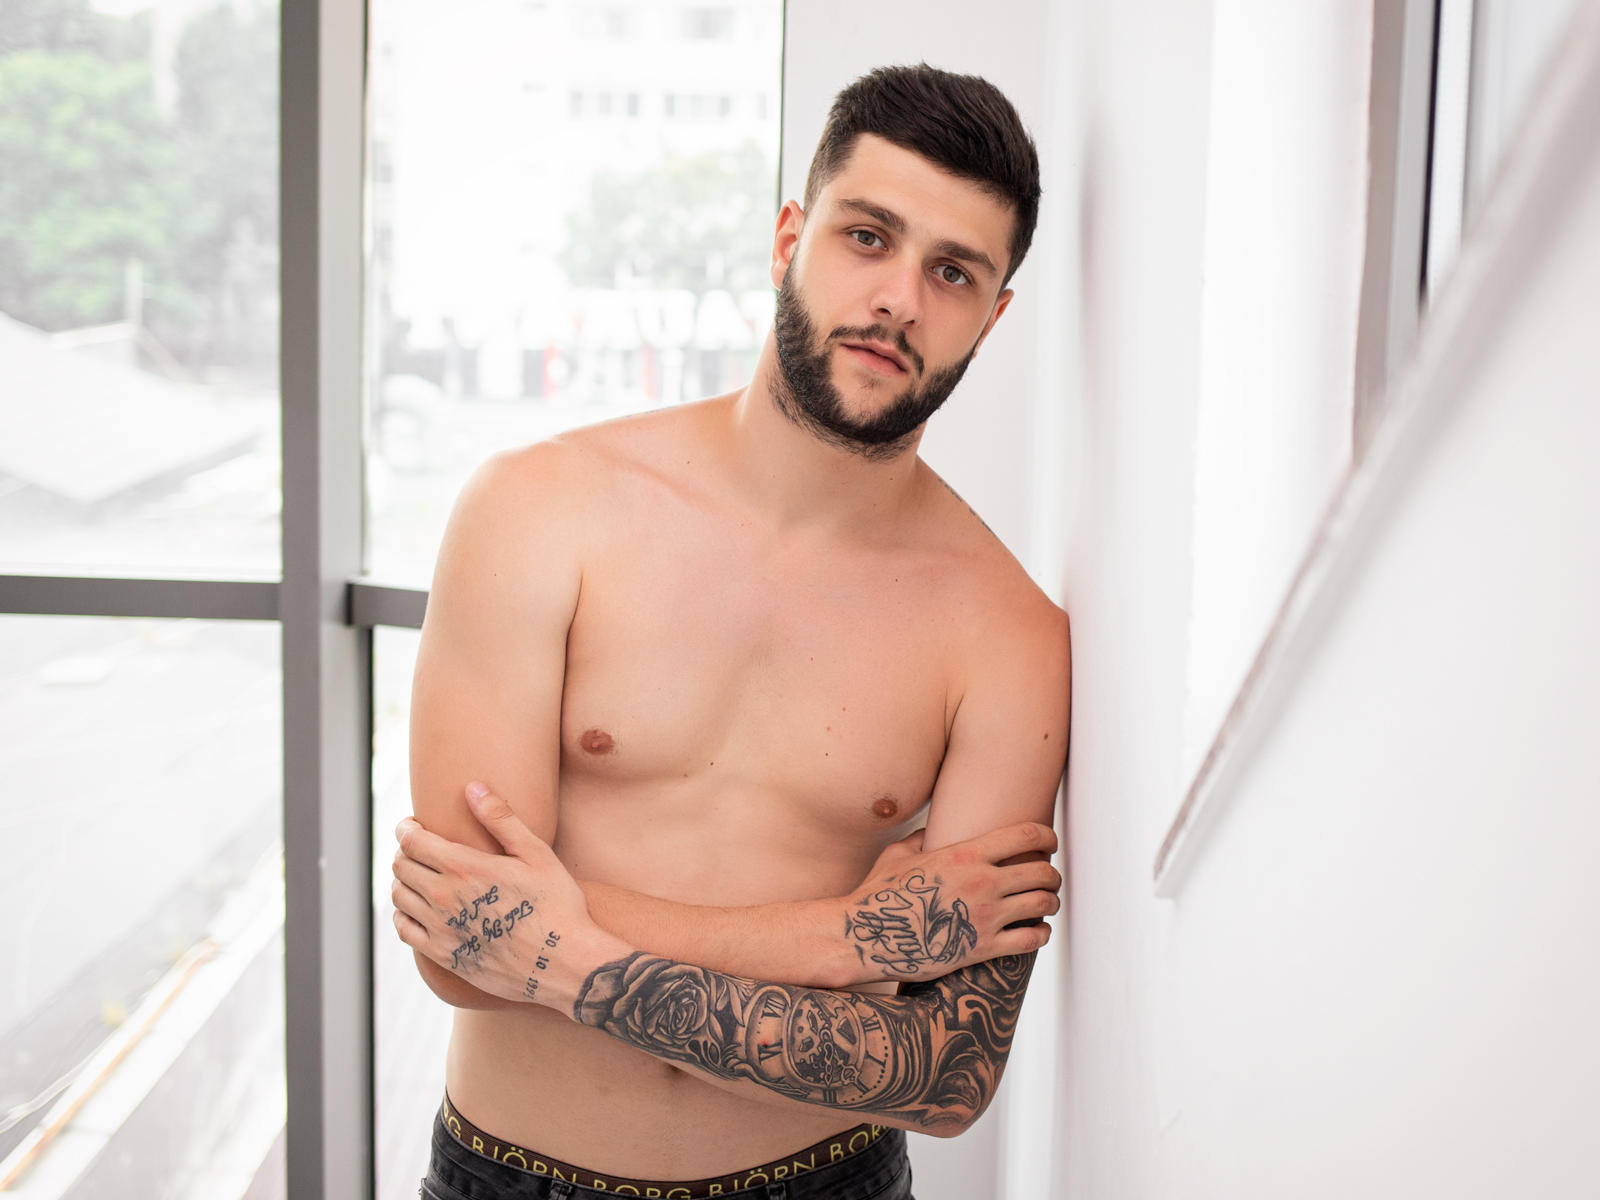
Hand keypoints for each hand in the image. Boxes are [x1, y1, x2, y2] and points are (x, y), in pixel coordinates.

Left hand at [391, 782, 619, 1009]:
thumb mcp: (537, 854)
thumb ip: (501, 819)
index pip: (412, 841)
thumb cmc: (557, 906)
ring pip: (399, 897)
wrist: (564, 964)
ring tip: (418, 875)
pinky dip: (402, 915)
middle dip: (405, 851)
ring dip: (402, 881)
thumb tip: (473, 787)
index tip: (411, 824)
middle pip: (401, 867)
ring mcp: (441, 930)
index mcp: (464, 867)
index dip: (406, 829)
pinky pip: (404, 930)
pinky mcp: (443, 956)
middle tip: (419, 848)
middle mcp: (444, 898)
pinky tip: (416, 909)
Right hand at [840, 821, 1060, 983]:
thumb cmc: (878, 894)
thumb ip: (923, 838)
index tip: (1049, 842)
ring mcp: (985, 916)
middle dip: (1051, 875)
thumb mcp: (899, 854)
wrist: (866, 936)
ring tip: (1044, 905)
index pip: (1026, 835)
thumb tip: (933, 831)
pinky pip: (1031, 940)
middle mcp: (982, 882)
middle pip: (1042, 872)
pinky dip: (1041, 934)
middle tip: (1048, 879)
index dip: (1046, 836)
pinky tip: (1036, 932)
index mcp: (965, 853)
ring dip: (1049, 903)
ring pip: (1042, 904)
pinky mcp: (983, 948)